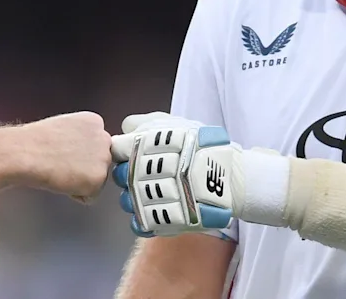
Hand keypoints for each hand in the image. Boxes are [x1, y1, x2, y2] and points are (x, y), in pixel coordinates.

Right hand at [17, 111, 113, 201]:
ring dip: (79, 181)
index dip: (77, 154)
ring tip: (60, 170)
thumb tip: (81, 153)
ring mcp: (103, 159)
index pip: (95, 146)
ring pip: (96, 180)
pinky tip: (62, 180)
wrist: (26, 153)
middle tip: (61, 164)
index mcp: (95, 122)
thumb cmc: (35, 142)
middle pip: (99, 163)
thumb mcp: (64, 128)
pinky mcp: (98, 179)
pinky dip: (76, 195)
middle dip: (83, 168)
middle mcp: (104, 138)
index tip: (63, 152)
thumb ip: (80, 138)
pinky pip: (90, 197)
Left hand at [110, 112, 240, 236]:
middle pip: (120, 176)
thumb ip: (142, 122)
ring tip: (155, 192)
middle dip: (129, 175)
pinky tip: (155, 211)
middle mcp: (140, 173)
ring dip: (135, 197)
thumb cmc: (201, 146)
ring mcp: (147, 199)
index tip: (136, 154)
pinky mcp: (159, 220)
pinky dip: (143, 220)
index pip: (116, 150)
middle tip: (148, 173)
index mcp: (140, 146)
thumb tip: (125, 128)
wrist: (228, 176)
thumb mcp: (172, 123)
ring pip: (127, 200)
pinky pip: (140, 223)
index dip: (124, 152)